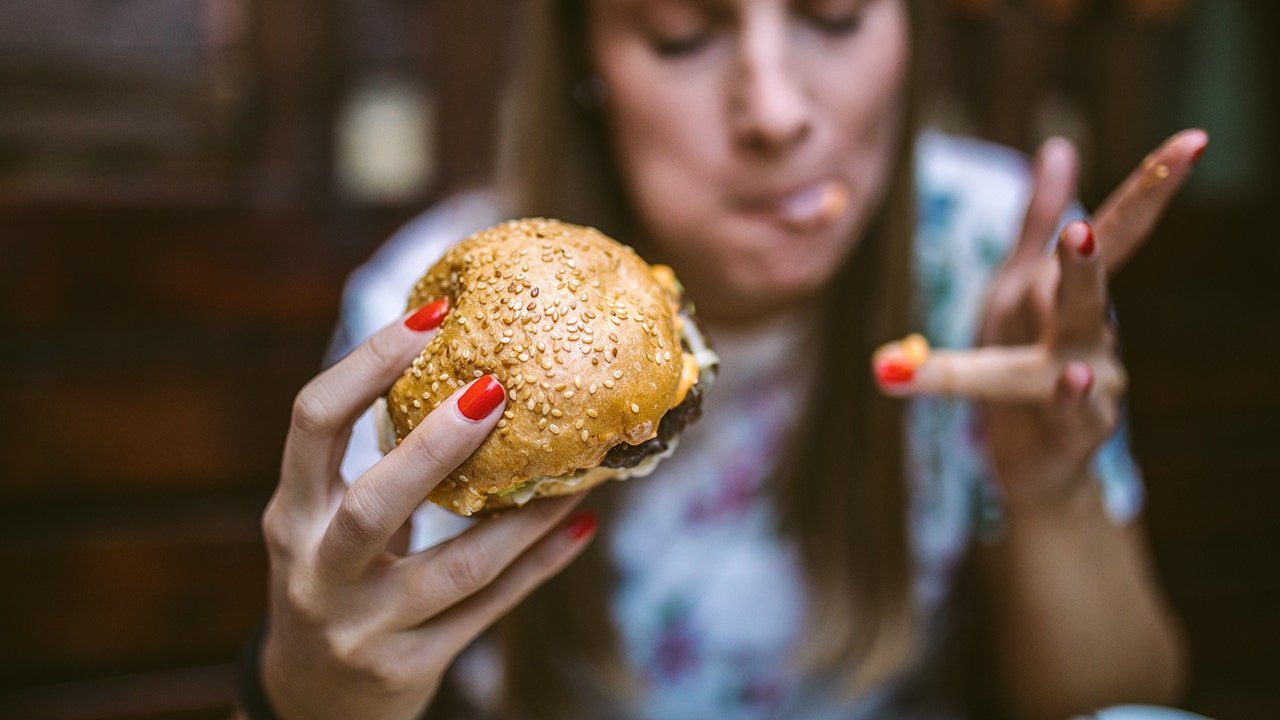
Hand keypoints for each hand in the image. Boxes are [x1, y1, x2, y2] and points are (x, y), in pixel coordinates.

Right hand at [260, 303, 596, 718]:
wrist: (311, 706)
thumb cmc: (334, 582)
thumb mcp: (327, 524)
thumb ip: (373, 466)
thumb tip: (467, 371)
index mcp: (293, 514)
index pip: (312, 423)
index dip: (366, 365)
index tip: (431, 317)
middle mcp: (316, 570)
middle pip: (373, 504)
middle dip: (435, 446)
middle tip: (496, 388)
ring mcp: (361, 627)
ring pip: (453, 569)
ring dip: (522, 518)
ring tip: (575, 473)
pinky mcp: (408, 668)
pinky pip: (487, 611)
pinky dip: (539, 567)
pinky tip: (581, 526)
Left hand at [874, 129, 1207, 509]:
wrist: (1030, 461)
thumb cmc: (1022, 366)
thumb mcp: (1017, 288)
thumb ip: (1034, 220)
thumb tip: (1059, 147)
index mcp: (1069, 294)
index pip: (1115, 233)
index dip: (1151, 188)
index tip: (1195, 141)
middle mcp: (1093, 333)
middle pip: (1093, 285)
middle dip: (1096, 250)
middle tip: (1083, 224)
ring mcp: (1095, 382)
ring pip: (1079, 344)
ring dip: (1076, 303)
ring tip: (1076, 265)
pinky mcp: (1078, 430)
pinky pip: (1072, 411)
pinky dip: (1070, 395)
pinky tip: (1073, 375)